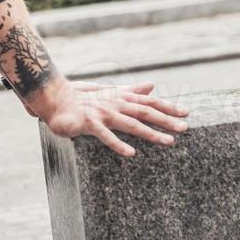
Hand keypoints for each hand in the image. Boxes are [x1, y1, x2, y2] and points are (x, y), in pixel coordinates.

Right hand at [38, 80, 189, 157]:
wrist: (53, 98)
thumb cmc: (80, 97)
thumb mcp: (108, 92)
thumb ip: (130, 90)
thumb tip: (151, 85)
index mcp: (119, 97)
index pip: (148, 101)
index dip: (168, 106)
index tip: (186, 112)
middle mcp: (114, 103)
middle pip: (145, 112)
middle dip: (166, 119)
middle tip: (185, 128)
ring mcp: (102, 113)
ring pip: (131, 124)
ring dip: (151, 133)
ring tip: (168, 142)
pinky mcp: (89, 123)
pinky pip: (106, 135)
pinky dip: (118, 144)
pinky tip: (131, 153)